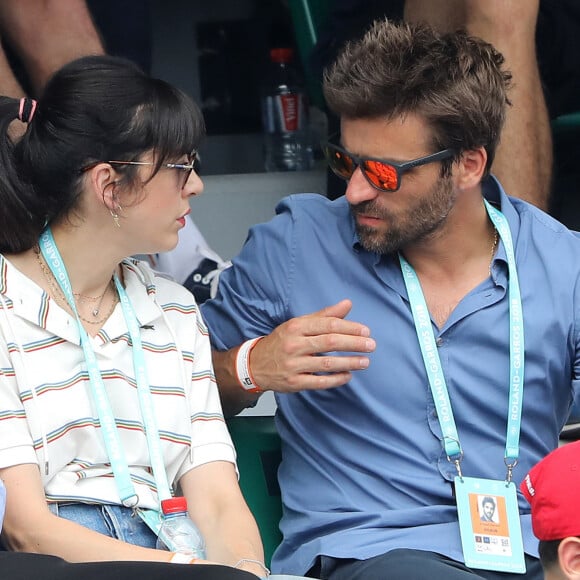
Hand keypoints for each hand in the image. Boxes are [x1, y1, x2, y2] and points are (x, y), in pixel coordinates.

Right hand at [249, 299, 375, 392]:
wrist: (254, 364)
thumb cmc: (281, 342)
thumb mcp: (299, 324)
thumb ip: (324, 315)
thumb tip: (347, 304)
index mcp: (296, 327)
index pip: (328, 325)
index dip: (349, 328)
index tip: (365, 331)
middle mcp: (294, 345)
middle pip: (329, 342)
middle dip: (353, 343)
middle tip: (371, 345)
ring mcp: (293, 364)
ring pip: (326, 363)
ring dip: (349, 362)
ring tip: (365, 361)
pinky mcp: (294, 382)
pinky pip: (319, 381)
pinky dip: (336, 379)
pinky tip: (348, 376)